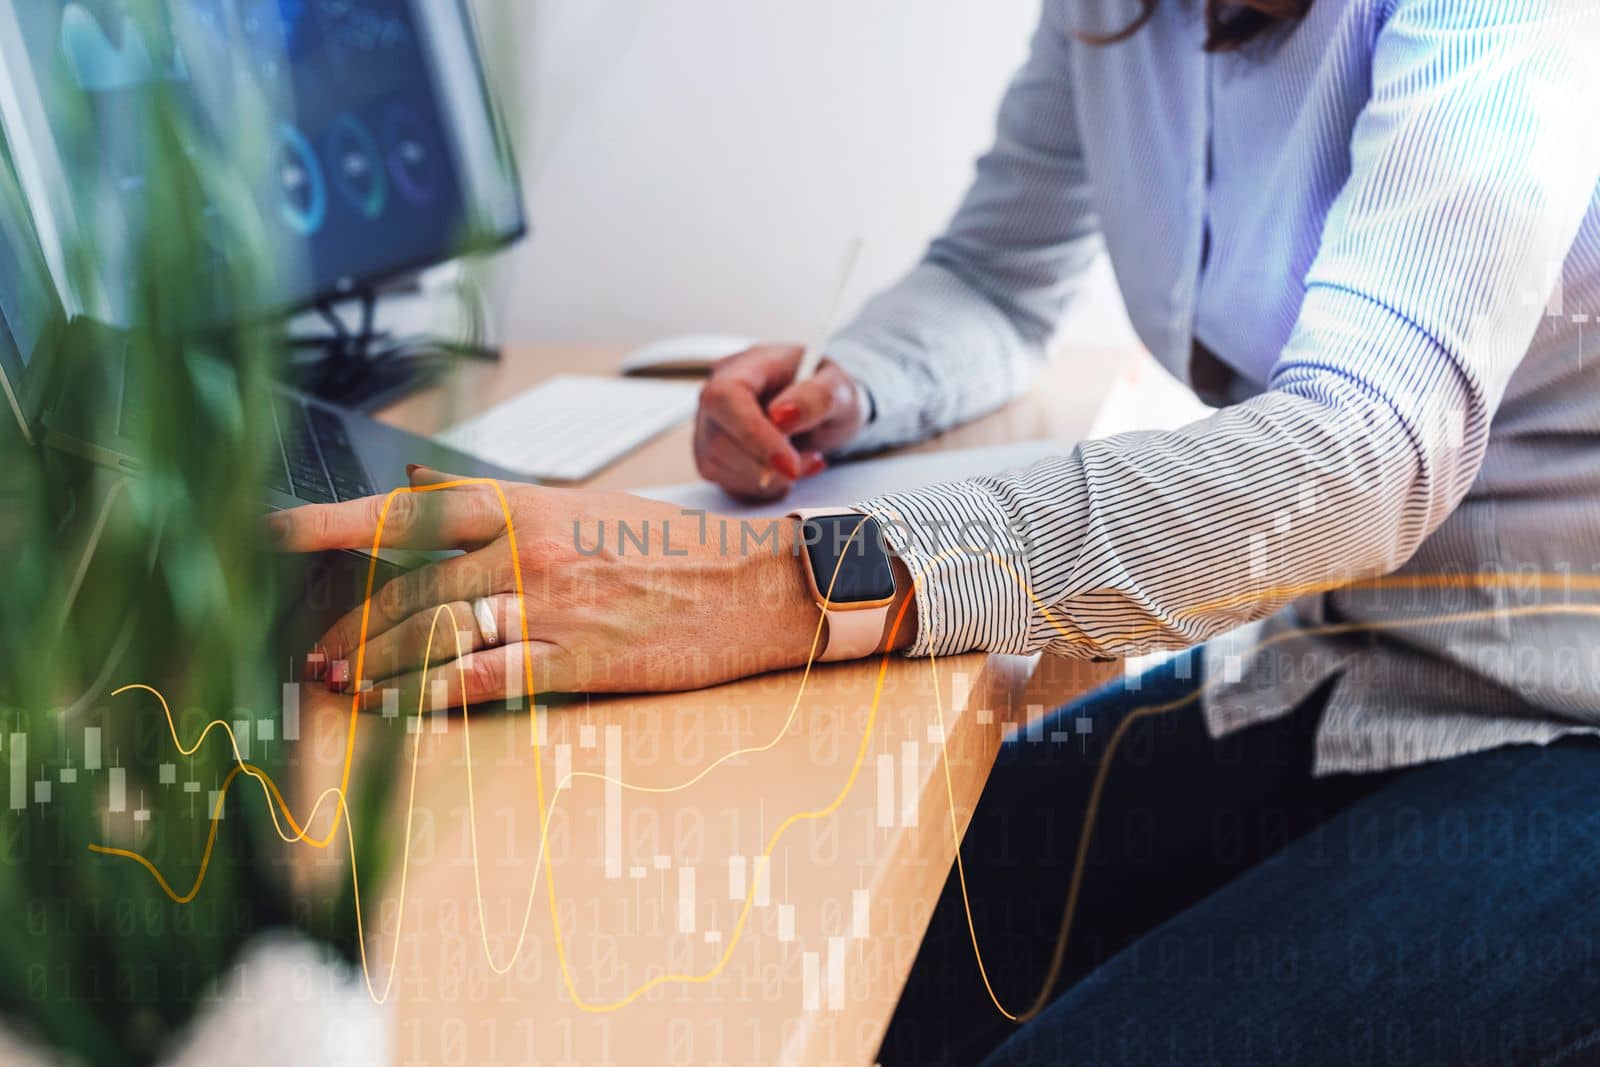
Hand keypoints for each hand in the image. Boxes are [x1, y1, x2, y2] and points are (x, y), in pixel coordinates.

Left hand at [269, 466, 824, 704]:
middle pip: (411, 585)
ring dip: (378, 662)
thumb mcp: (581, 504)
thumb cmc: (671, 544)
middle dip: (349, 623)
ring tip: (337, 683)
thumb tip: (416, 484)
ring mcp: (554, 605)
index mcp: (527, 504)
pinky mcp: (579, 659)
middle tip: (308, 652)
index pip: (409, 508)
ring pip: (438, 633)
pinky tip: (395, 710)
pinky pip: (486, 679)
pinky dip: (430, 696)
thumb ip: (494, 499)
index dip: (329, 523)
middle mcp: (530, 548)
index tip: (266, 535)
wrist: (754, 583)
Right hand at [694, 344, 867, 500]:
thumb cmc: (826, 392)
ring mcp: (709, 427)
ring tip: (803, 460)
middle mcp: (717, 394)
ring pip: (719, 467)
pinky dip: (764, 487)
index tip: (789, 463)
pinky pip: (729, 484)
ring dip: (769, 478)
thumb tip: (783, 414)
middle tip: (810, 459)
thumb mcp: (840, 388)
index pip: (726, 396)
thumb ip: (817, 397)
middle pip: (718, 440)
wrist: (820, 409)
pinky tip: (786, 470)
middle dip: (766, 464)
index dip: (752, 434)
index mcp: (746, 365)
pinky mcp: (712, 457)